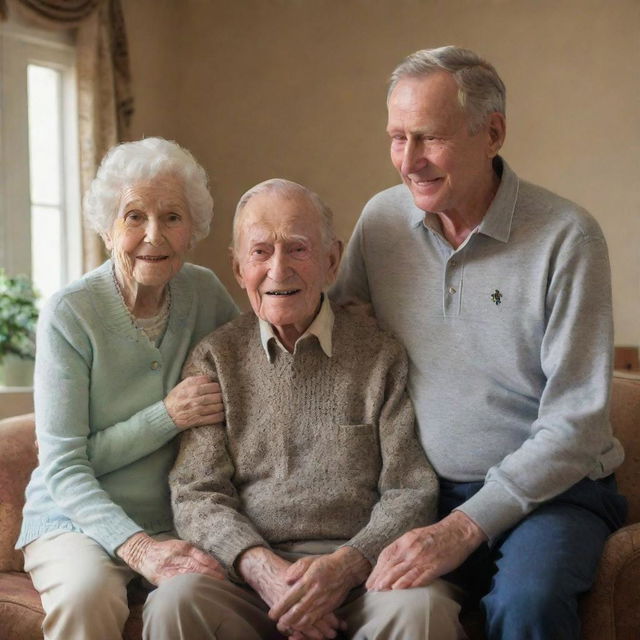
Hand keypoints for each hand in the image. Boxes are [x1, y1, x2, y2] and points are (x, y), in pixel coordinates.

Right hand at [116, 532, 225, 584]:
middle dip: (209, 573)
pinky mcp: (163, 579)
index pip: (199, 555)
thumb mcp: (180, 545)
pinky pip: (177, 584)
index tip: (221, 569)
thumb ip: (193, 551)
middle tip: (221, 579)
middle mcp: (176, 557)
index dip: (211, 563)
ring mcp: (169, 569)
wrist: (144, 554)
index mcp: (182, 547)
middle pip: (196, 566)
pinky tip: (195, 591)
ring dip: (201, 581)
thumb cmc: (166, 549)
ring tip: (212, 586)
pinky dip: (187, 587)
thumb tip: (211, 561)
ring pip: (187, 575)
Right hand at [164, 376, 223, 429]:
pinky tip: (221, 413)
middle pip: (217, 395)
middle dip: (221, 396)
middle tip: (222, 397)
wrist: (166, 415)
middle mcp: (195, 398)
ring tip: (222, 405)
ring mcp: (197, 410)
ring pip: (218, 406)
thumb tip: (210, 379)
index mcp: (191, 388)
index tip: (218, 389)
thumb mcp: (182, 385)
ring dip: (222, 406)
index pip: (212, 385)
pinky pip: (214, 418)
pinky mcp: (198, 420)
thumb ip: (196, 380)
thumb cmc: (176, 398)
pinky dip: (220, 416)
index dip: (217, 387)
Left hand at [238, 547, 344, 639]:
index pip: (292, 596)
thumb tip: (286, 579)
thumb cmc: (325, 563)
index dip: (280, 607)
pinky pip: (316, 620)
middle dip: (286, 620)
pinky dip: (307, 626)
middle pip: (298, 611)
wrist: (345, 569)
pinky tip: (299, 626)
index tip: (272, 614)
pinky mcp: (329, 608)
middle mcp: (316, 593)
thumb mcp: (309, 560)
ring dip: (295, 625)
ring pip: (307, 619)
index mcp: (310, 580)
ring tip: (286, 626)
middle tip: (277, 623)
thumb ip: (296, 568)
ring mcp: (323, 602)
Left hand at [366, 511, 486, 590]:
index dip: (377, 569)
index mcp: (405, 540)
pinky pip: (420, 576)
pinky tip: (401, 589)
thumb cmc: (435, 535)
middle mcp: (411, 549)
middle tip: (371, 589)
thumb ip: (403, 548)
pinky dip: (409, 583)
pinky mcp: (435, 566)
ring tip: (381, 590)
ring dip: (390, 582)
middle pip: (392, 565)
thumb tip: (390, 561)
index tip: (370, 580)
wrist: (457, 531)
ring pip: (403, 572)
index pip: (386, 556)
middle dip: (380, 578)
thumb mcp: (415, 536)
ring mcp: (422, 558)